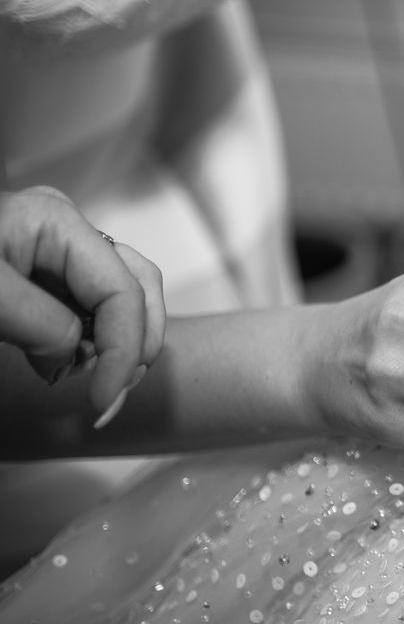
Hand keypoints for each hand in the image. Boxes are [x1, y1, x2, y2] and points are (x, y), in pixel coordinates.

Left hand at [0, 186, 163, 423]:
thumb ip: (43, 324)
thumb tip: (77, 355)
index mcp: (56, 222)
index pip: (122, 289)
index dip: (124, 348)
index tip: (103, 401)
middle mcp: (66, 232)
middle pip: (140, 286)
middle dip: (136, 344)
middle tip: (111, 395)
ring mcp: (56, 255)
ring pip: (125, 298)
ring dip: (122, 345)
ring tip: (96, 381)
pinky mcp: (43, 280)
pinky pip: (92, 310)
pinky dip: (95, 343)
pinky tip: (69, 366)